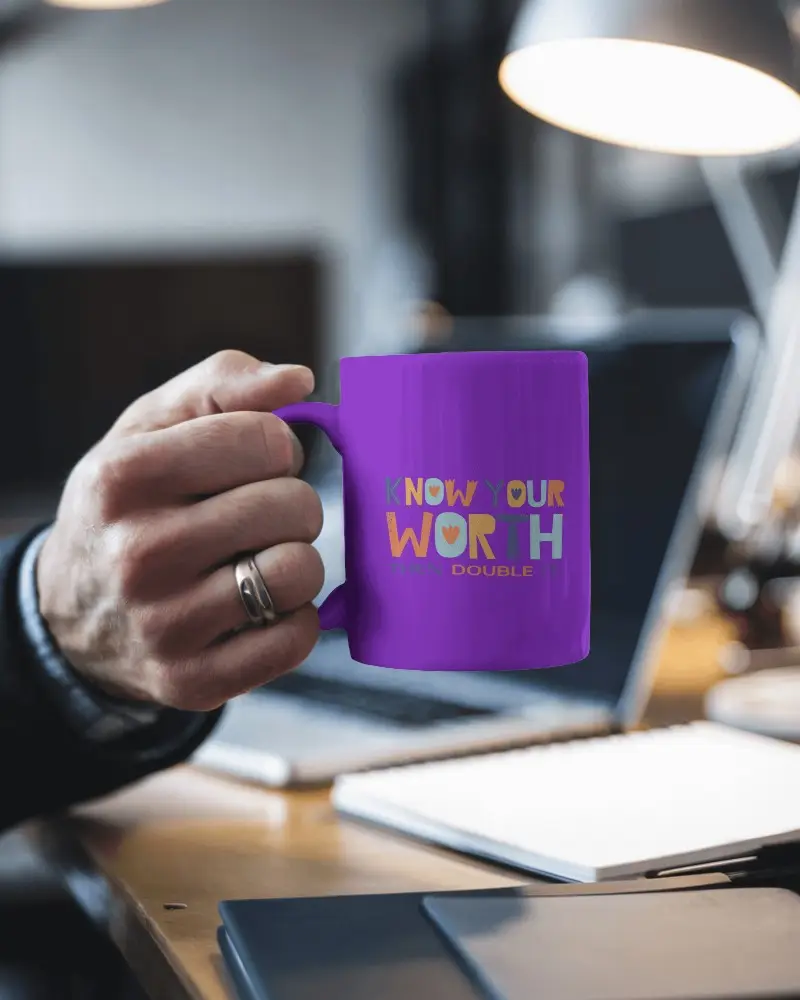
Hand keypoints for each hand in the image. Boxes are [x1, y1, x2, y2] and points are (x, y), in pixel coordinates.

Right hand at [36, 351, 323, 711]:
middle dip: (293, 503)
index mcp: (124, 478)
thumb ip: (223, 386)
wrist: (75, 612)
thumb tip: (299, 380)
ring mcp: (164, 625)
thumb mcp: (149, 428)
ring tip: (263, 558)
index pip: (264, 440)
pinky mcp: (192, 680)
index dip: (277, 447)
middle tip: (262, 515)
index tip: (257, 462)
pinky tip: (262, 607)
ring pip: (299, 573)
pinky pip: (296, 639)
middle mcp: (139, 554)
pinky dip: (295, 618)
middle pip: (292, 505)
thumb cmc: (130, 504)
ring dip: (298, 561)